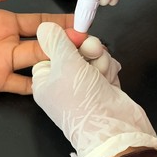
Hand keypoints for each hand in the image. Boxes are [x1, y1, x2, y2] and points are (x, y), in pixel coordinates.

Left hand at [0, 0, 72, 94]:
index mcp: (5, 21)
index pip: (39, 21)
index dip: (60, 22)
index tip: (81, 21)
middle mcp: (9, 43)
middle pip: (45, 44)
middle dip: (67, 43)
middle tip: (89, 43)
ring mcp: (3, 63)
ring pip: (38, 63)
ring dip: (59, 63)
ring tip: (81, 62)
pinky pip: (21, 85)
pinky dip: (39, 86)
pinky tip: (56, 85)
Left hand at [32, 22, 156, 156]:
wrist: (113, 129)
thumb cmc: (82, 102)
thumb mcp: (65, 64)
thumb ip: (56, 42)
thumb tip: (45, 28)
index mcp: (44, 81)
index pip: (50, 50)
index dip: (63, 39)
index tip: (75, 33)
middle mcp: (61, 84)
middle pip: (73, 51)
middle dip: (86, 49)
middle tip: (92, 51)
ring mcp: (82, 87)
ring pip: (90, 57)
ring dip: (99, 59)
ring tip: (102, 71)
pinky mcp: (100, 88)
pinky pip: (103, 67)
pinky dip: (108, 69)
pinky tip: (109, 77)